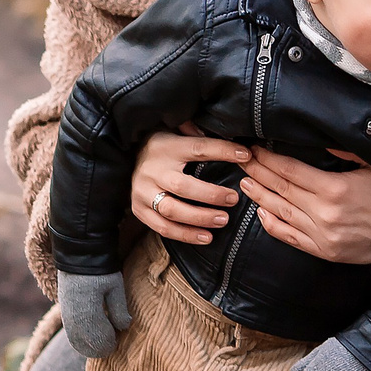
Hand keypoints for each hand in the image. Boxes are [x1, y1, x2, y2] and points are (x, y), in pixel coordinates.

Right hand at [56, 270, 132, 358]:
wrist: (78, 258)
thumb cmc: (100, 271)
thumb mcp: (115, 287)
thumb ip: (119, 309)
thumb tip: (124, 327)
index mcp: (88, 314)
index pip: (101, 342)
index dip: (112, 344)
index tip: (119, 335)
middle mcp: (74, 321)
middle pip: (89, 347)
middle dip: (103, 348)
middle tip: (114, 340)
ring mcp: (67, 320)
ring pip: (79, 345)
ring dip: (93, 347)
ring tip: (105, 339)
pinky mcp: (64, 316)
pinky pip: (72, 339)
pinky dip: (83, 343)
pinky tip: (93, 338)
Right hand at [130, 127, 251, 246]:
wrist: (125, 157)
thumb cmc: (162, 147)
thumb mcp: (176, 133)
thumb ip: (199, 135)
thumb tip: (232, 142)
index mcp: (166, 147)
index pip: (198, 148)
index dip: (223, 151)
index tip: (245, 156)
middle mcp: (152, 170)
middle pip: (183, 186)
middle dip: (211, 195)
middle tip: (233, 199)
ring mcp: (142, 191)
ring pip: (172, 210)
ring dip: (200, 218)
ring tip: (223, 220)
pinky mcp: (139, 209)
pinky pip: (163, 227)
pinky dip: (186, 235)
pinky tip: (206, 237)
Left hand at [239, 147, 370, 263]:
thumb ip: (343, 153)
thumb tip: (318, 143)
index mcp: (335, 189)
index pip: (290, 171)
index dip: (268, 159)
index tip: (255, 149)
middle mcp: (325, 214)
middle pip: (281, 190)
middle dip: (258, 173)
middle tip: (241, 160)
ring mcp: (324, 236)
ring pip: (282, 214)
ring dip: (260, 197)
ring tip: (245, 183)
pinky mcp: (328, 252)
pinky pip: (292, 239)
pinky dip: (274, 226)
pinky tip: (262, 213)